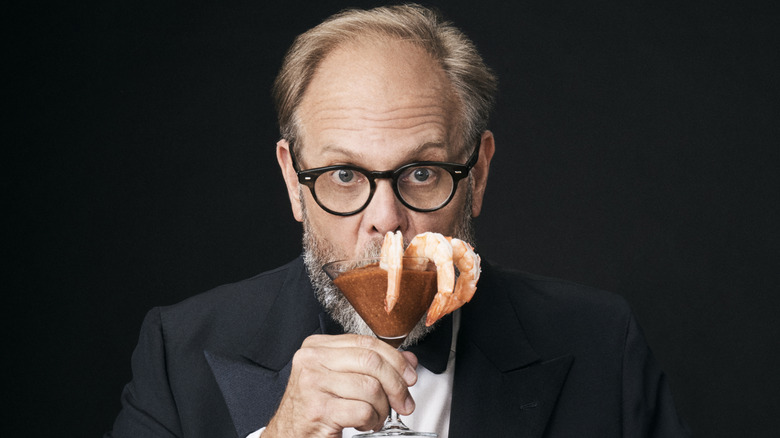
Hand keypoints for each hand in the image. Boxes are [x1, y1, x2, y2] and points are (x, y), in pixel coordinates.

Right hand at [263, 334, 417, 437]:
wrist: (289, 435)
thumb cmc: (315, 407)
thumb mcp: (342, 379)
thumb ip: (372, 366)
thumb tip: (408, 361)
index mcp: (317, 346)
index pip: (366, 342)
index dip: (395, 359)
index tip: (409, 376)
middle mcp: (312, 360)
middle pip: (371, 361)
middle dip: (396, 384)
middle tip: (403, 401)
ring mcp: (312, 384)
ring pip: (370, 387)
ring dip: (382, 408)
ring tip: (376, 416)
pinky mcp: (318, 409)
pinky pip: (362, 410)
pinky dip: (372, 420)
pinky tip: (365, 424)